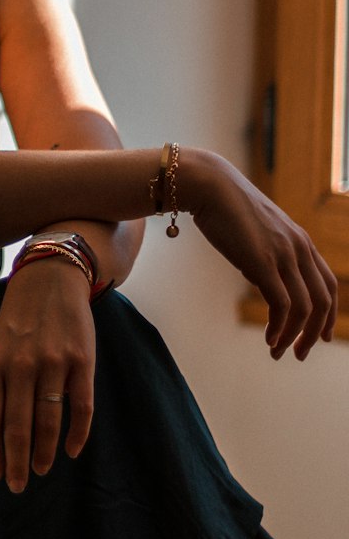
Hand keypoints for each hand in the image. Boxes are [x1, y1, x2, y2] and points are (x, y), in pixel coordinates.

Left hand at [0, 259, 94, 492]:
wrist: (51, 278)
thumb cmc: (18, 321)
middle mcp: (21, 363)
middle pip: (17, 425)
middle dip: (16, 461)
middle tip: (17, 485)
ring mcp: (54, 361)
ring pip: (48, 420)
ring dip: (44, 452)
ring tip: (40, 470)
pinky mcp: (82, 360)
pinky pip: (82, 406)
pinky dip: (78, 433)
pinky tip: (72, 450)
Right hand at [186, 150, 337, 358]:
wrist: (209, 185)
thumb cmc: (226, 207)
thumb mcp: (258, 232)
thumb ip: (267, 255)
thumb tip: (263, 280)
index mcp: (300, 240)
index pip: (327, 284)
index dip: (329, 314)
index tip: (321, 335)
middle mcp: (299, 248)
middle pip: (323, 301)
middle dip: (314, 333)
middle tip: (301, 353)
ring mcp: (284, 254)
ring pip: (305, 308)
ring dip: (295, 336)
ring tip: (279, 352)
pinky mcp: (264, 262)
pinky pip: (281, 305)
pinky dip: (279, 328)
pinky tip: (270, 340)